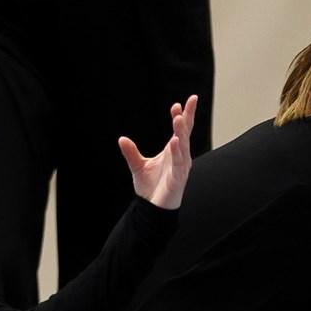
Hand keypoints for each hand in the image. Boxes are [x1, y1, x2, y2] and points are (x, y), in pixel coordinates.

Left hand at [118, 96, 198, 210]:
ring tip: (178, 118)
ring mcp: (181, 168)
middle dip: (186, 118)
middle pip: (186, 134)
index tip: (183, 102)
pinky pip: (179, 163)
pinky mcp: (178, 179)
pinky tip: (174, 141)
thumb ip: (131, 153)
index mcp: (174, 152)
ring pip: (183, 146)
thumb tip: (121, 139)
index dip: (183, 116)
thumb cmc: (151, 187)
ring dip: (181, 132)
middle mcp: (181, 157)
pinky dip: (177, 152)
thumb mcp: (138, 166)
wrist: (152, 209)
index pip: (181, 130)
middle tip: (188, 102)